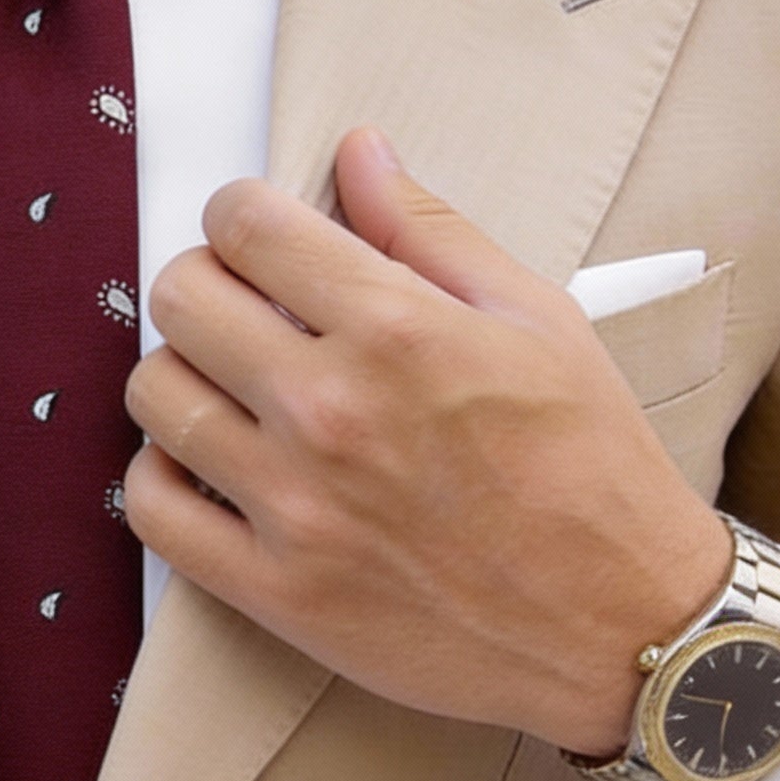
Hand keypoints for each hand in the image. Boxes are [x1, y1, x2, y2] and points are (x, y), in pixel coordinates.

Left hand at [123, 128, 730, 757]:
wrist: (624, 626)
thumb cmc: (593, 471)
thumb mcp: (538, 320)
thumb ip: (431, 231)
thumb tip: (358, 154)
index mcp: (396, 331)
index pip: (245, 225)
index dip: (241, 213)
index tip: (258, 234)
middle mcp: (331, 411)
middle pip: (181, 298)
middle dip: (205, 283)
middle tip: (244, 307)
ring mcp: (295, 506)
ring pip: (156, 395)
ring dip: (181, 374)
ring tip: (229, 387)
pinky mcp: (276, 590)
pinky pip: (154, 511)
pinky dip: (163, 476)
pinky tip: (207, 465)